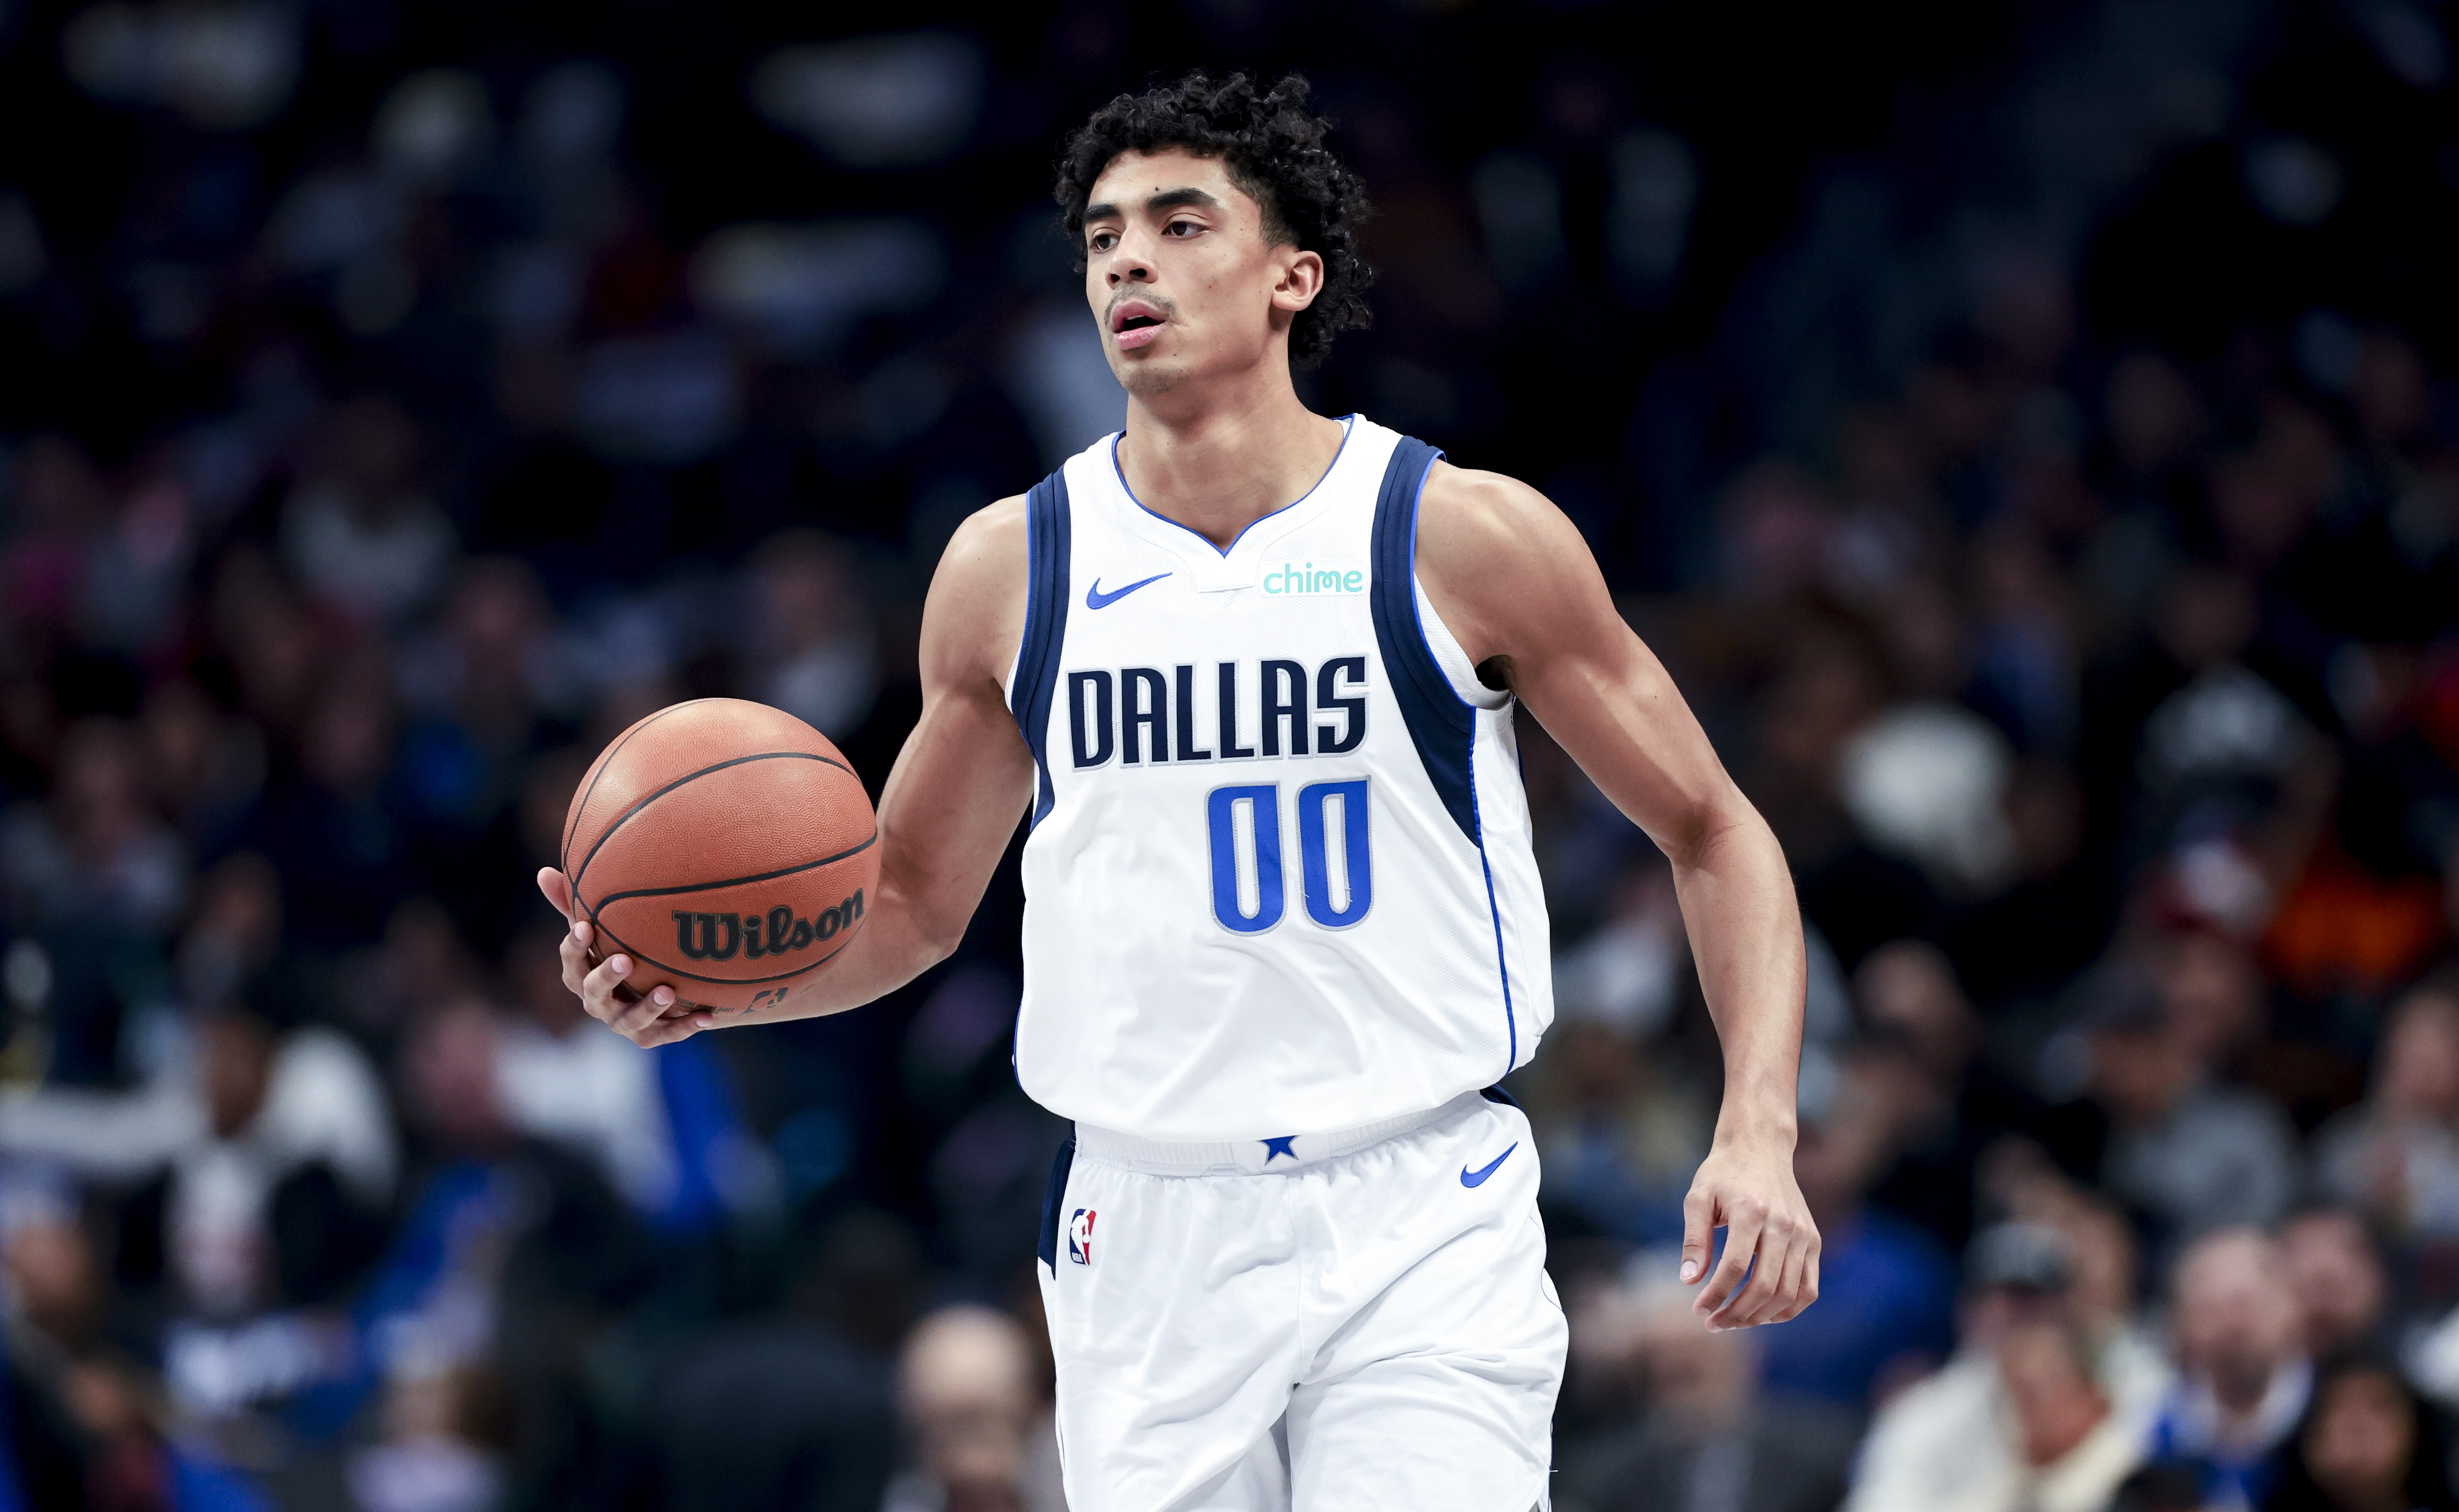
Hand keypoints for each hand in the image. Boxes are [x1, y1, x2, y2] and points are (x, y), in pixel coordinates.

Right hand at [536, 868, 712, 1046]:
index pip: (571, 963)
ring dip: (648, 1007)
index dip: (575, 947)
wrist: (654, 988)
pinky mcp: (649, 1036)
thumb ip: (576, 905)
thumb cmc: (618, 949)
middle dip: (606, 978)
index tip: (584, 926)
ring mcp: (622, 1022)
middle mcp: (598, 1002)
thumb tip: (543, 872)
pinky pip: (666, 1034)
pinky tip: (706, 1014)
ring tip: (667, 991)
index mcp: (582, 976)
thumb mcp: (600, 928)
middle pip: (594, 993)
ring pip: (630, 1020)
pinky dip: (686, 1026)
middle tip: (624, 961)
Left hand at [1680, 1130, 1820, 1330]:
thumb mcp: (1698, 1197)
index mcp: (1751, 1210)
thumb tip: (1689, 1279)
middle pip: (1764, 1285)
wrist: (1761, 1147)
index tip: (1699, 1310)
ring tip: (1734, 1322)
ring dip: (1760, 1317)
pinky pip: (1809, 1288)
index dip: (1716, 1295)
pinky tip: (1764, 1316)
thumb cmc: (1723, 1173)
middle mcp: (1783, 1224)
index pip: (1735, 1266)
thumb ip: (1694, 1238)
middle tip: (1713, 1324)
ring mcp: (1803, 1234)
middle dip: (1736, 1313)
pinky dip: (1789, 1309)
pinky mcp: (1813, 1241)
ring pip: (1788, 1293)